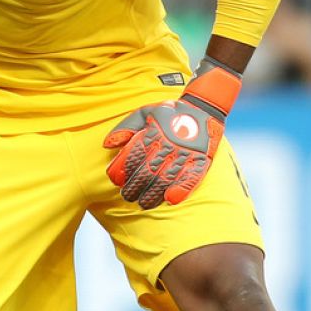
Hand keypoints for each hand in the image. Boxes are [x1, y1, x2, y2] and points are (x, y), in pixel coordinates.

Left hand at [103, 58, 241, 207]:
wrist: (203, 108)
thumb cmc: (170, 113)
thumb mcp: (145, 113)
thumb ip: (125, 128)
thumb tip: (107, 144)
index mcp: (153, 133)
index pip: (133, 156)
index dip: (122, 170)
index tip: (116, 180)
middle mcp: (168, 145)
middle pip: (147, 172)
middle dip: (134, 187)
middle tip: (127, 195)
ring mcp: (185, 154)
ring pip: (165, 179)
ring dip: (152, 194)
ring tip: (143, 203)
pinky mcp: (200, 161)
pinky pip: (191, 178)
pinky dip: (180, 190)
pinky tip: (170, 199)